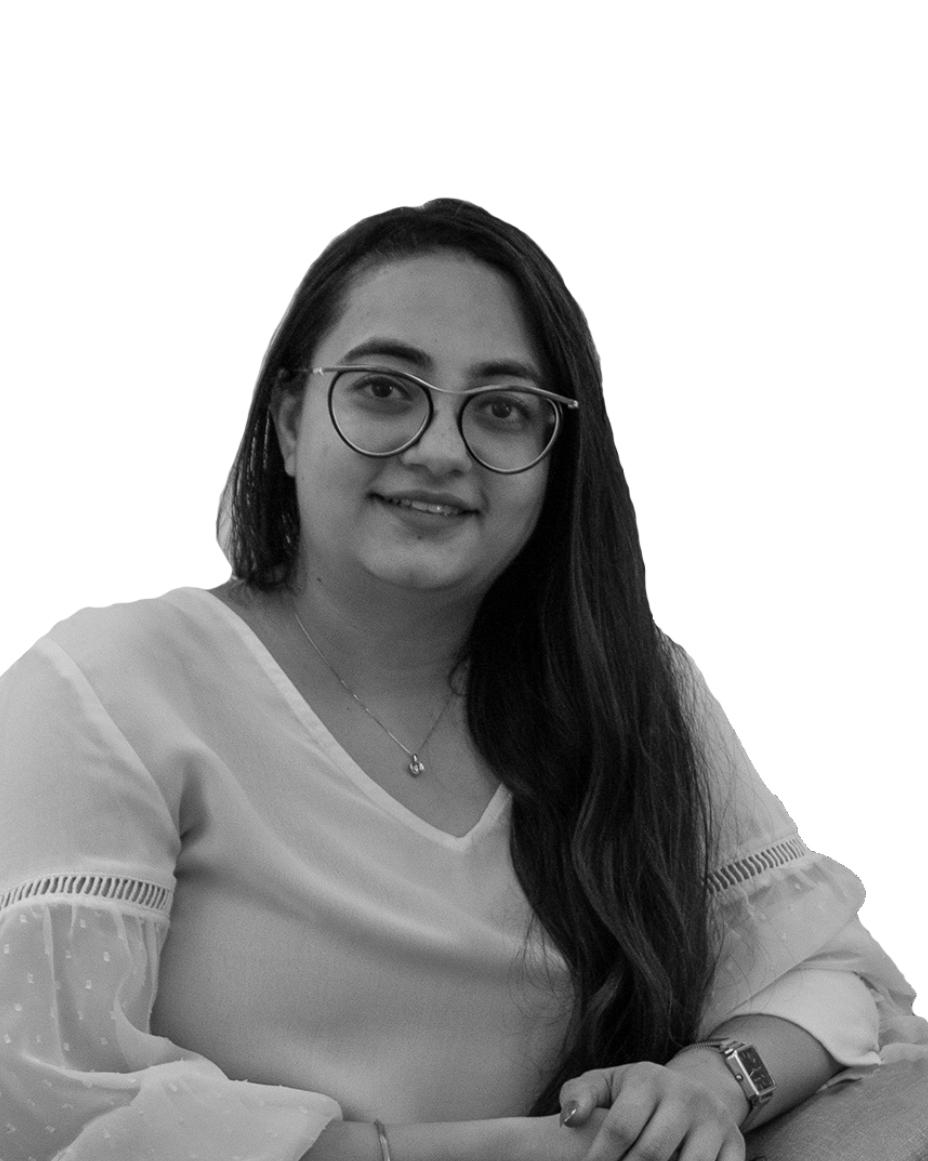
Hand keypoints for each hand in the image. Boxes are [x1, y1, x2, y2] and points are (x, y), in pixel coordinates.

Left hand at [557, 1062, 745, 1160]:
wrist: (695, 1090)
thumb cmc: (635, 1095)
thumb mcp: (606, 1085)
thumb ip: (579, 1096)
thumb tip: (570, 1119)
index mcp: (649, 1079)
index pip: (621, 1127)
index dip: (601, 1158)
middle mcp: (686, 1096)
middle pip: (652, 1153)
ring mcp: (714, 1121)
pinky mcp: (736, 1145)